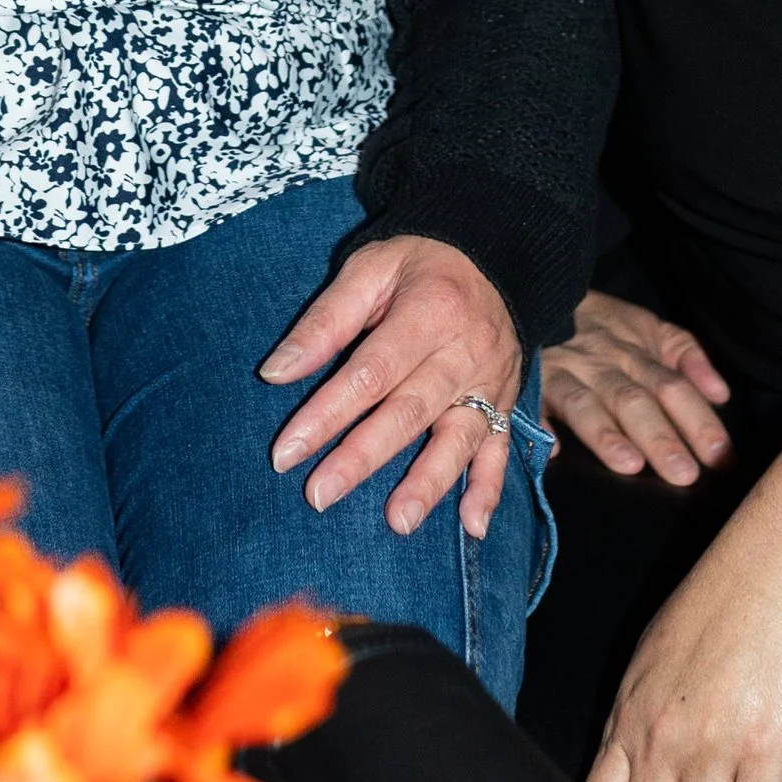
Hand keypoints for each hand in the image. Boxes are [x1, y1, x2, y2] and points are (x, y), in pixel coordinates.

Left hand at [261, 237, 524, 541]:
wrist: (495, 255)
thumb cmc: (418, 262)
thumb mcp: (369, 268)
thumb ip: (326, 321)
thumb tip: (276, 372)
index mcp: (428, 312)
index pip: (370, 373)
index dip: (327, 413)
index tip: (286, 451)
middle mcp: (465, 352)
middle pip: (409, 411)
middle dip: (362, 456)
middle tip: (319, 495)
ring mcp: (490, 381)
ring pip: (459, 438)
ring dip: (430, 482)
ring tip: (398, 522)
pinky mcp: (506, 401)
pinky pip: (500, 448)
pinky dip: (489, 488)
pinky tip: (472, 526)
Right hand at [543, 290, 731, 484]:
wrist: (537, 294)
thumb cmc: (602, 324)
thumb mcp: (650, 328)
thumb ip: (687, 356)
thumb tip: (721, 395)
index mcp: (635, 352)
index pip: (672, 387)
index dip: (697, 420)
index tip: (721, 456)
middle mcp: (600, 363)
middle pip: (633, 400)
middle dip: (659, 437)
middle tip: (683, 474)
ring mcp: (561, 372)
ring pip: (585, 403)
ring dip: (605, 433)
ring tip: (629, 464)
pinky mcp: (528, 383)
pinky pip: (531, 404)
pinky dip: (541, 425)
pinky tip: (554, 451)